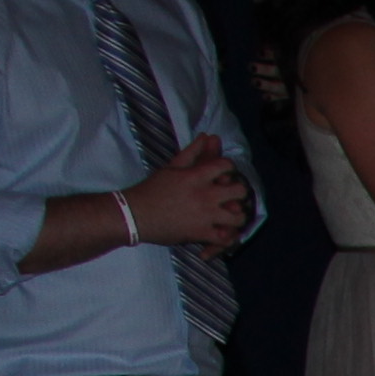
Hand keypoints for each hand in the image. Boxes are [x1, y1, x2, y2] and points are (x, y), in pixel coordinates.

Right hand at [133, 136, 252, 252]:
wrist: (134, 214)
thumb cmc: (152, 189)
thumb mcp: (171, 167)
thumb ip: (192, 152)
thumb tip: (207, 136)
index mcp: (197, 176)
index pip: (227, 166)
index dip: (231, 170)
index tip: (226, 176)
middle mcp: (205, 195)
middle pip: (240, 191)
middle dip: (239, 193)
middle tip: (233, 197)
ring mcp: (205, 215)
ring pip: (238, 217)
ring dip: (237, 217)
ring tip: (230, 217)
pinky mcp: (201, 233)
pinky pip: (225, 239)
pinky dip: (227, 238)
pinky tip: (222, 233)